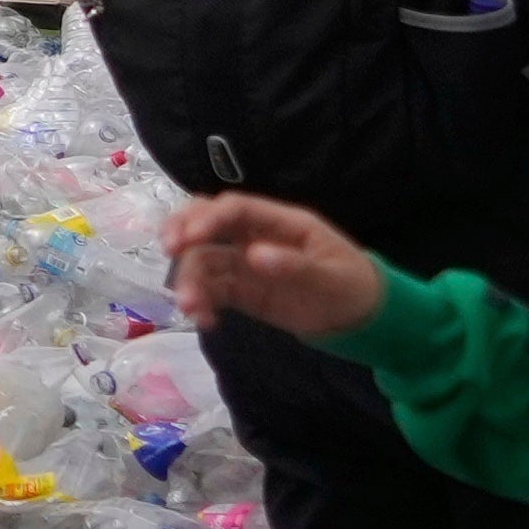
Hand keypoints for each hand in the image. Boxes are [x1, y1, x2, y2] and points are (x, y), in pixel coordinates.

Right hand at [164, 191, 388, 343]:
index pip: (235, 208)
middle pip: (205, 221)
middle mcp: (255, 237)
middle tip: (168, 251)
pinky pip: (209, 290)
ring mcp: (244, 264)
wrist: (360, 318)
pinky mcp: (239, 291)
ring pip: (201, 260)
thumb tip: (253, 255)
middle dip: (180, 231)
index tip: (187, 239)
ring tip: (190, 308)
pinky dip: (200, 303)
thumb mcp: (332, 278)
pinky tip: (204, 320)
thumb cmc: (353, 287)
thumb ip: (295, 266)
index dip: (208, 218)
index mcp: (280, 223)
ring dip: (188, 279)